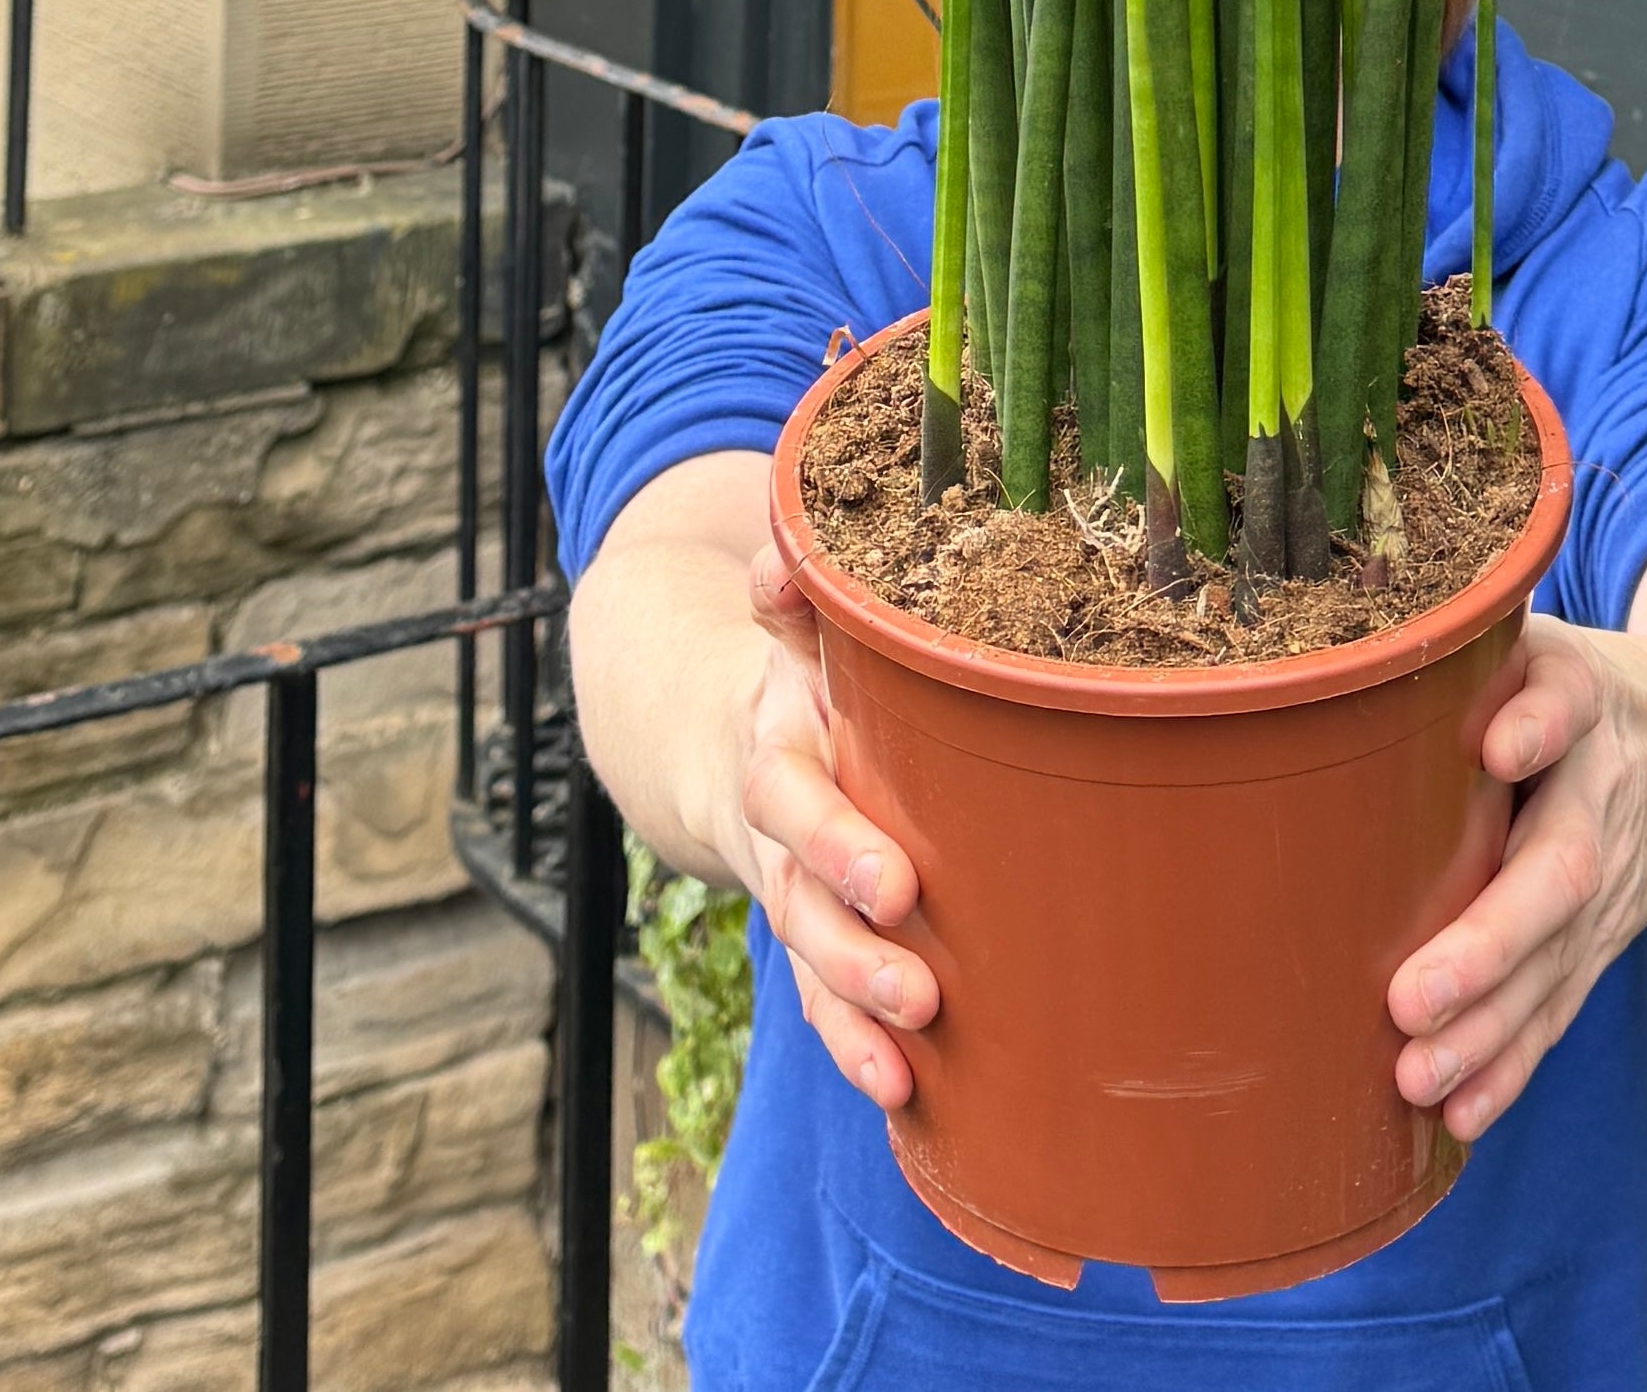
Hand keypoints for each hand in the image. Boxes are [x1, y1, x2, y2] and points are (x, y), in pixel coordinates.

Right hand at [733, 529, 939, 1110]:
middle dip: (852, 952)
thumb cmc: (806, 676)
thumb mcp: (796, 627)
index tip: (897, 885)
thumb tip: (786, 548)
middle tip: (919, 991)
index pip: (793, 800)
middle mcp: (778, 834)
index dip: (836, 844)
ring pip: (809, 963)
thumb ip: (793, 592)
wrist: (727, 739)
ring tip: (905, 1061)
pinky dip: (856, 1049)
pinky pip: (826, 1004)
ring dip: (853, 1017)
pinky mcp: (814, 943)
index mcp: (779, 747)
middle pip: (800, 903)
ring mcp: (791, 895)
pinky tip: (905, 1098)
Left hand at [1384, 615, 1646, 1145]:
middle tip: (1411, 997)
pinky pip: (1560, 1006)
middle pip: (1557, 871)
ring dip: (1489, 1029)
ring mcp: (1612, 880)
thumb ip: (1466, 647)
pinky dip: (1512, 1065)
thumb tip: (1358, 659)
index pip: (1564, 703)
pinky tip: (1461, 1112)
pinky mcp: (1602, 939)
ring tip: (1417, 1075)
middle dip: (1488, 942)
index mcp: (1582, 700)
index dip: (1535, 725)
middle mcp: (1603, 795)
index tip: (1498, 747)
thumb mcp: (1540, 642)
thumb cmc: (1575, 689)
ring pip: (1557, 962)